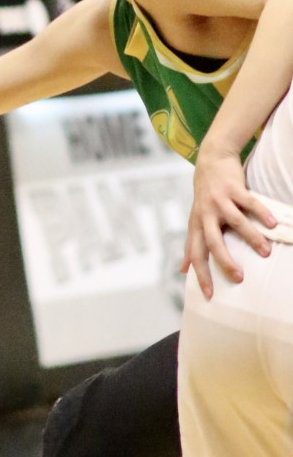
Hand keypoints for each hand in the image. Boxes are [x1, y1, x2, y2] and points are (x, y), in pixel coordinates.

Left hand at [184, 139, 274, 298]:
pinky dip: (261, 213)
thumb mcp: (194, 221)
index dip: (201, 275)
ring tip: (265, 252)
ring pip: (235, 223)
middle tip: (239, 278)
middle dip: (225, 261)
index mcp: (196, 226)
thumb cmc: (204, 198)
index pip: (196, 255)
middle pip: (212, 242)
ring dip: (251, 238)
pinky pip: (249, 203)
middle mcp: (205, 216)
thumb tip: (182, 270)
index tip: (209, 295)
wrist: (211, 162)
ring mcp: (219, 201)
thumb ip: (190, 246)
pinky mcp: (233, 189)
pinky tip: (273, 225)